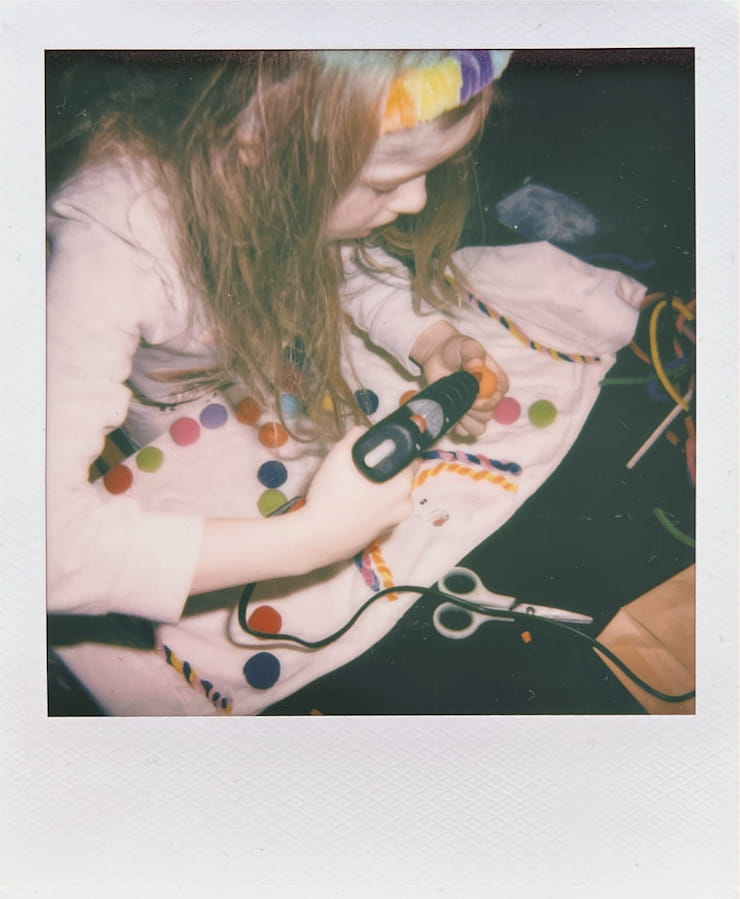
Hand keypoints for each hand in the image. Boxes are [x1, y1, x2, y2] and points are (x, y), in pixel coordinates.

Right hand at [300, 426, 417, 565]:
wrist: (316, 538)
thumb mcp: (339, 456)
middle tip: (363, 468)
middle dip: (387, 471)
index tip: (382, 448)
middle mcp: (405, 506)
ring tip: (355, 487)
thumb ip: (355, 436)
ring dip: (380, 489)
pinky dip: (373, 506)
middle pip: (401, 479)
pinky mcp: (380, 536)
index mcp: (402, 485)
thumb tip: (364, 432)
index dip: (398, 450)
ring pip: (391, 497)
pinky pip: (382, 513)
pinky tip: (353, 505)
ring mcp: (394, 524)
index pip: (411, 458)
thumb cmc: (331, 495)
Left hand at [410, 320, 507, 436]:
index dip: (490, 402)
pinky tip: (450, 413)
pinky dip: (457, 427)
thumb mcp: (467, 346)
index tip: (475, 400)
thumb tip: (476, 365)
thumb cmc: (456, 348)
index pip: (500, 396)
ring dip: (467, 422)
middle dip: (475, 412)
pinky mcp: (460, 416)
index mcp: (496, 381)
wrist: (436, 355)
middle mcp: (488, 398)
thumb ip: (472, 355)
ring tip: (455, 407)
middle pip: (489, 415)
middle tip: (460, 401)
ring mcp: (473, 409)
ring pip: (478, 427)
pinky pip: (464, 431)